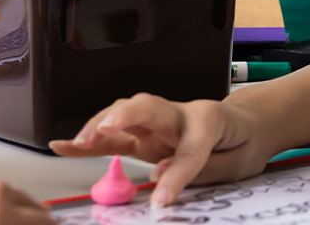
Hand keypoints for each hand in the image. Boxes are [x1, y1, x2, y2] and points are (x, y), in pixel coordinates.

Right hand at [49, 94, 276, 207]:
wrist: (247, 126)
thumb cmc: (241, 142)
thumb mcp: (238, 162)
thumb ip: (202, 168)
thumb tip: (161, 177)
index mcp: (209, 121)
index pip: (190, 148)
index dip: (176, 174)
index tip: (162, 199)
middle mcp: (178, 115)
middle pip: (148, 109)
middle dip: (124, 116)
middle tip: (104, 131)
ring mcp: (158, 123)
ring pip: (124, 117)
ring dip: (99, 127)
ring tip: (78, 143)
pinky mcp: (143, 135)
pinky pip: (112, 137)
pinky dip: (88, 142)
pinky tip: (62, 146)